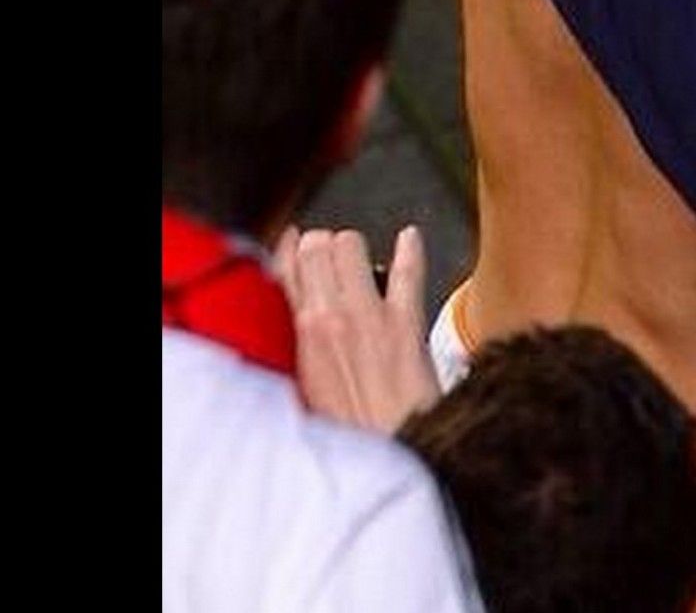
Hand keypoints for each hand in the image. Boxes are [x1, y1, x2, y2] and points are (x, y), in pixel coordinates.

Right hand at [273, 224, 438, 433]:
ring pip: (350, 246)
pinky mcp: (404, 323)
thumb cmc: (346, 433)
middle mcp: (327, 318)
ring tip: (360, 259)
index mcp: (296, 336)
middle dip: (323, 245)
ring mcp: (367, 317)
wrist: (387, 456)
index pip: (284, 270)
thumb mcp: (300, 392)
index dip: (291, 251)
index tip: (295, 244)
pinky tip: (410, 239)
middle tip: (332, 256)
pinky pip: (407, 271)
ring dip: (354, 247)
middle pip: (317, 247)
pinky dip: (410, 250)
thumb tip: (298, 321)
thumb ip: (294, 352)